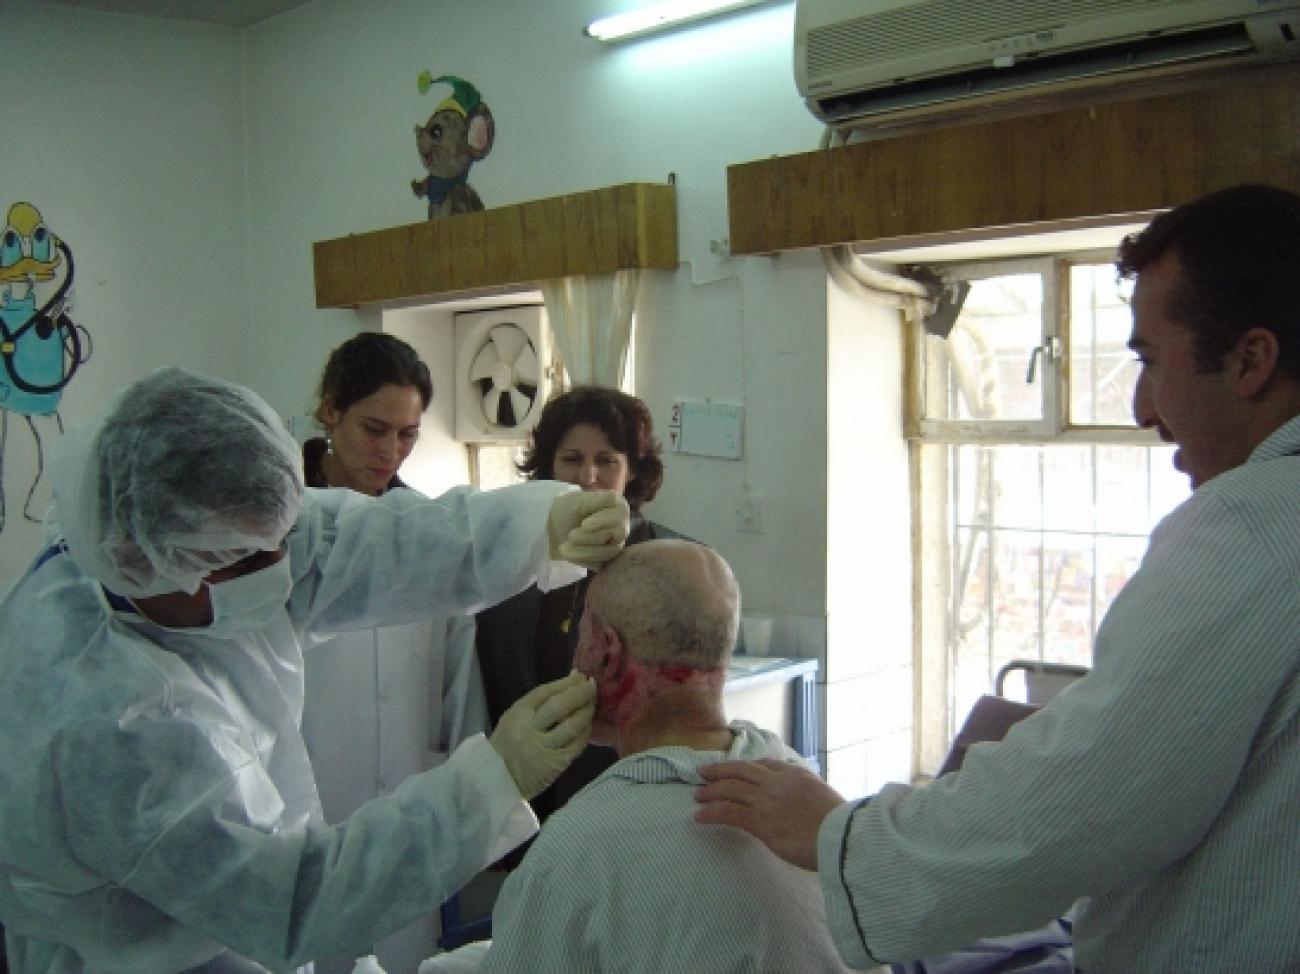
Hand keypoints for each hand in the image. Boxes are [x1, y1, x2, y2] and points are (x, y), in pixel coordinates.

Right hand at [489, 671, 595, 799]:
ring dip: (587, 712)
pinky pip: (576, 744)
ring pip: (572, 725)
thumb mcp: (514, 719)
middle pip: (560, 706)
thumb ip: (538, 703)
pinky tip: (588, 725)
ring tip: (593, 704)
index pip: (545, 692)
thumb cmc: (507, 744)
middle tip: (592, 685)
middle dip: (580, 693)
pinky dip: (585, 732)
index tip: (580, 676)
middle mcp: (530, 729)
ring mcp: (543, 747)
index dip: (565, 682)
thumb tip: (570, 681)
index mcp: (517, 714)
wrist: (496, 779)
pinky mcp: (555, 764)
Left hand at [547, 490, 629, 569]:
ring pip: (608, 552)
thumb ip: (598, 499)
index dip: (602, 521)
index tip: (584, 524)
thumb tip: (614, 498)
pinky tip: (570, 554)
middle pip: (616, 534)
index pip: (619, 515)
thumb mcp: (577, 500)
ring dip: (583, 550)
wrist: (550, 529)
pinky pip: (601, 564)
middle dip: (589, 536)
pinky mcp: (606, 561)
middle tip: (571, 535)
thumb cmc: (565, 510)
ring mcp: (615, 545)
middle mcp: (620, 526)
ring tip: (564, 547)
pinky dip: (582, 559)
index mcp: (617, 507)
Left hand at [694, 759, 843, 869]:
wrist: (841, 836)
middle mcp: (777, 782)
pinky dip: (711, 813)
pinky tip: (699, 817)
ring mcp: (766, 800)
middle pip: (740, 770)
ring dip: (711, 791)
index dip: (746, 768)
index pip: (765, 765)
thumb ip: (808, 794)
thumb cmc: (840, 824)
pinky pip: (728, 813)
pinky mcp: (759, 821)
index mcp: (795, 774)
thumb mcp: (825, 797)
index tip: (735, 770)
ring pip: (730, 789)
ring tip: (698, 795)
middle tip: (703, 772)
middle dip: (720, 770)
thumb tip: (803, 802)